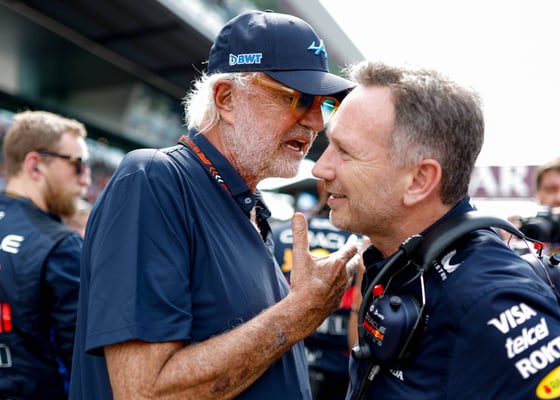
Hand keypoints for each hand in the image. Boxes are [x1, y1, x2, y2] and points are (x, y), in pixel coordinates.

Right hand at [287, 212, 357, 330]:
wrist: (304, 310)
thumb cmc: (304, 284)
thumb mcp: (300, 255)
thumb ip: (300, 234)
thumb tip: (297, 215)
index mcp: (337, 263)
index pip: (350, 249)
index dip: (352, 242)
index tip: (354, 238)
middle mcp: (343, 276)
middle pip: (354, 263)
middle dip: (354, 256)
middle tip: (354, 252)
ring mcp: (341, 290)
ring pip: (350, 277)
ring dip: (350, 270)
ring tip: (347, 268)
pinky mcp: (337, 301)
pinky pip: (344, 290)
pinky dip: (343, 285)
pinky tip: (337, 287)